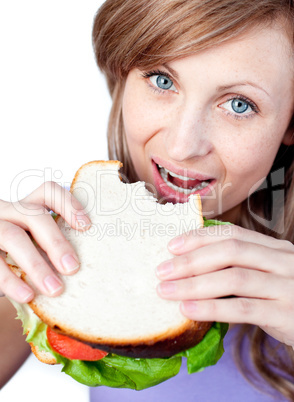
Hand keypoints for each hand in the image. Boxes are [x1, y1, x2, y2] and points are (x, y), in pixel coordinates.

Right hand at [0, 181, 90, 302]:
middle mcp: (9, 211)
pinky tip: (28, 295)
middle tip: (72, 268)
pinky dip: (11, 281)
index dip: (68, 204)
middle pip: (33, 215)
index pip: (48, 192)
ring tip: (55, 289)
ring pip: (13, 236)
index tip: (86, 226)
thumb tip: (78, 266)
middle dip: (55, 241)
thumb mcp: (35, 246)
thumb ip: (51, 248)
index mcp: (27, 207)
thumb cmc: (19, 258)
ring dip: (36, 265)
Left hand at [156, 225, 293, 345]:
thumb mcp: (267, 277)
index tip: (172, 246)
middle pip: (230, 251)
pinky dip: (212, 308)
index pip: (233, 234)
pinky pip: (243, 309)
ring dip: (194, 284)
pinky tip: (188, 310)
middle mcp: (283, 262)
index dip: (200, 238)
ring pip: (234, 279)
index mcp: (275, 248)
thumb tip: (190, 267)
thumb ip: (240, 268)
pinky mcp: (286, 314)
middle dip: (191, 260)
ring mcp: (287, 287)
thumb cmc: (284, 301)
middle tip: (162, 271)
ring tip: (167, 291)